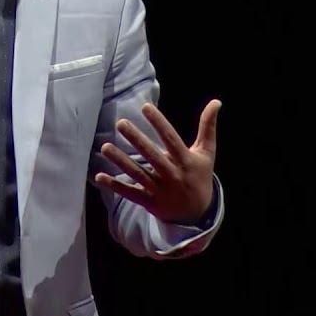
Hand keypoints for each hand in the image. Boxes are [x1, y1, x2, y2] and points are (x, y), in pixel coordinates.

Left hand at [94, 99, 219, 224]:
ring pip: (137, 174)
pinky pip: (130, 193)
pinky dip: (114, 186)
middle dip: (136, 139)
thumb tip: (216, 101)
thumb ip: (208, 127)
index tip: (145, 107)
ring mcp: (159, 189)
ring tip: (105, 147)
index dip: (159, 123)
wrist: (198, 214)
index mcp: (185, 161)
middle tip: (120, 123)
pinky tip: (99, 176)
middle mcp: (171, 175)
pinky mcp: (149, 202)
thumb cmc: (200, 176)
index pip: (171, 139)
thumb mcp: (207, 152)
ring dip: (120, 161)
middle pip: (152, 155)